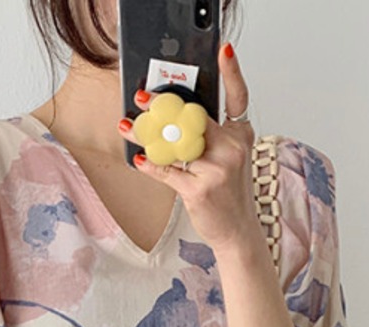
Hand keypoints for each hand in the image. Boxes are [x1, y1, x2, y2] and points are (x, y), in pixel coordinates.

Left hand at [120, 43, 257, 254]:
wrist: (238, 232)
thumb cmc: (228, 194)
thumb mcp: (227, 159)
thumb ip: (207, 138)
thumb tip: (171, 119)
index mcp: (240, 136)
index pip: (238, 97)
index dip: (232, 73)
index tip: (222, 51)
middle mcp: (232, 148)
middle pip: (193, 117)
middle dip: (164, 105)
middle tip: (142, 97)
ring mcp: (217, 169)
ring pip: (175, 144)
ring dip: (147, 136)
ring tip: (128, 127)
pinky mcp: (200, 190)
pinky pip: (168, 171)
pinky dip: (150, 165)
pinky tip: (139, 159)